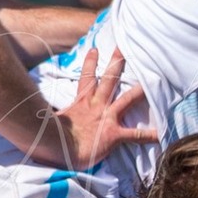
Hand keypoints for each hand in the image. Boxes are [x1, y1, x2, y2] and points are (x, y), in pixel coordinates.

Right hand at [47, 47, 156, 167]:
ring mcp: (106, 118)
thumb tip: (38, 106)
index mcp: (81, 102)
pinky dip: (148, 135)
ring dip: (140, 92)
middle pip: (109, 80)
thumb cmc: (51, 136)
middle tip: (124, 50)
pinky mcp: (113, 134)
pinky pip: (134, 135)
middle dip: (117, 64)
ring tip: (151, 83)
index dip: (90, 63)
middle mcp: (96, 106)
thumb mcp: (49, 119)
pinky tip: (160, 134)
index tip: (95, 49)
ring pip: (127, 100)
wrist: (58, 149)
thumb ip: (50, 111)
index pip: (86, 78)